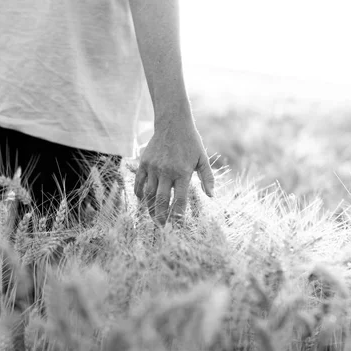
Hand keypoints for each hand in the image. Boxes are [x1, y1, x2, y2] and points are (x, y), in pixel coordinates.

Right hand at [134, 111, 213, 226]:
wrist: (172, 123)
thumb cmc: (190, 142)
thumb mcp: (202, 159)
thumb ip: (207, 178)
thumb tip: (211, 196)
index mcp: (182, 172)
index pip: (179, 200)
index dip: (178, 215)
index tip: (177, 225)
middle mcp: (166, 171)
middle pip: (161, 200)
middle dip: (161, 216)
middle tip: (162, 227)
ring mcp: (153, 167)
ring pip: (149, 194)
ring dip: (150, 208)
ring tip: (153, 218)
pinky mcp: (144, 163)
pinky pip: (139, 182)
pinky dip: (140, 194)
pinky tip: (143, 201)